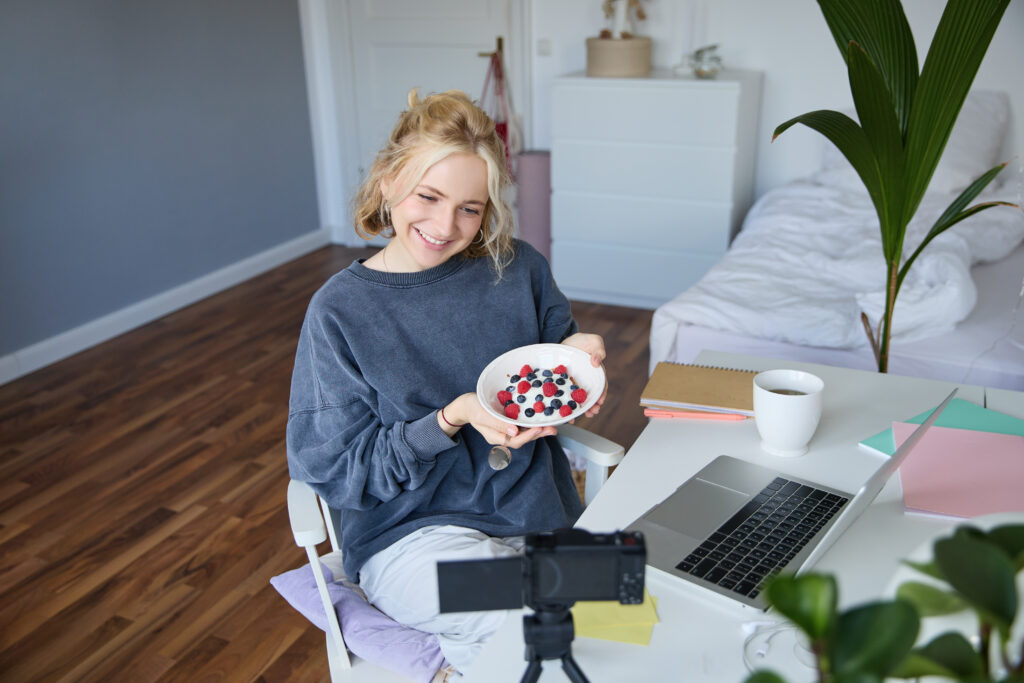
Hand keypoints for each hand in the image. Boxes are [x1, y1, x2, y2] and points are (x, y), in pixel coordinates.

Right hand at [439, 393, 556, 447]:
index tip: (539, 429)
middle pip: (523, 438)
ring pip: (525, 432)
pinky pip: (523, 425)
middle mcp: (504, 436)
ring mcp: (507, 429)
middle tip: (553, 429)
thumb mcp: (482, 416)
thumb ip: (497, 425)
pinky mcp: (510, 422)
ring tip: (552, 426)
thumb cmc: (473, 409)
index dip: (528, 436)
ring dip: (539, 430)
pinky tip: (543, 419)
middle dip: (538, 434)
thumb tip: (514, 432)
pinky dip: (533, 423)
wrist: (467, 404)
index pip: (515, 440)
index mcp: (496, 438)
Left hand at [561, 332, 607, 418]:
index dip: (601, 395)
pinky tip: (563, 412)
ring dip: (579, 408)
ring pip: (577, 399)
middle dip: (591, 406)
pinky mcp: (561, 384)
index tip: (600, 401)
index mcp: (595, 374)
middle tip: (592, 413)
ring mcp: (573, 384)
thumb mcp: (593, 341)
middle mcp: (585, 381)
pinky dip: (563, 404)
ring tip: (579, 416)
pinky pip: (562, 395)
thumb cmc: (582, 341)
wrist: (564, 341)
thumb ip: (598, 350)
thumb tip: (597, 362)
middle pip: (590, 396)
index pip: (600, 386)